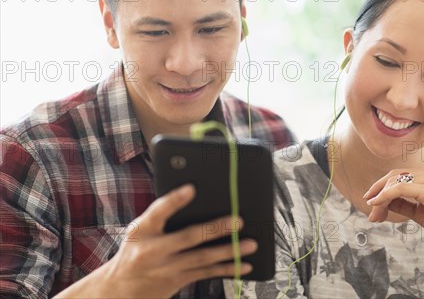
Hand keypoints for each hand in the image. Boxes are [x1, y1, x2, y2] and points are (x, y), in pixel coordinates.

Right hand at [56, 184, 256, 297]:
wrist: (118, 289)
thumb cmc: (136, 249)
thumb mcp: (140, 229)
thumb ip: (163, 214)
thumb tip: (196, 194)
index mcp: (141, 230)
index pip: (157, 211)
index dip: (174, 200)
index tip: (191, 188)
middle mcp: (153, 250)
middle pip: (189, 237)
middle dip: (216, 228)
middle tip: (239, 220)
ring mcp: (166, 268)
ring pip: (203, 258)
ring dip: (230, 251)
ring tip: (251, 244)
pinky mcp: (177, 280)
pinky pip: (206, 273)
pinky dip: (227, 269)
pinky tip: (244, 265)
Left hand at [363, 167, 423, 232]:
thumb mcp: (417, 211)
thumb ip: (401, 204)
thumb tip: (382, 201)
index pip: (398, 176)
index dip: (382, 188)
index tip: (370, 201)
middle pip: (394, 176)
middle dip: (378, 192)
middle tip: (370, 210)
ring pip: (395, 182)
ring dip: (380, 197)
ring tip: (374, 213)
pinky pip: (400, 188)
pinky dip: (385, 195)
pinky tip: (376, 203)